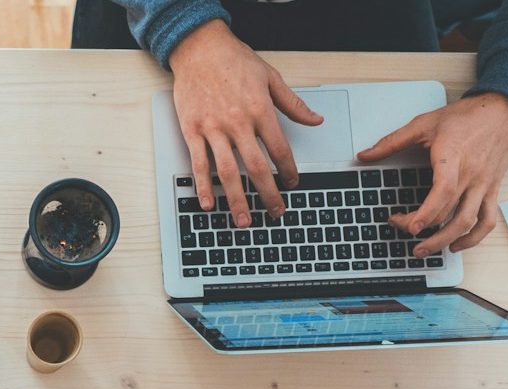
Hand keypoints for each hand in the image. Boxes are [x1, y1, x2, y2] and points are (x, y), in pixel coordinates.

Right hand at [169, 19, 322, 226]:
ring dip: (237, 199)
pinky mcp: (192, 131)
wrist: (200, 49)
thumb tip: (315, 120)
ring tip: (244, 220)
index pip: (279, 149)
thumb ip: (293, 104)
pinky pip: (198, 164)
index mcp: (259, 110)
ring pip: (228, 172)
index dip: (289, 170)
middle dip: (268, 194)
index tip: (293, 183)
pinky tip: (209, 204)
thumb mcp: (270, 77)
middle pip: (257, 167)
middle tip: (275, 211)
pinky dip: (203, 186)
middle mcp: (237, 123)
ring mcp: (213, 129)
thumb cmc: (234, 61)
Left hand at [357, 93, 507, 255]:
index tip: (409, 226)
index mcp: (453, 158)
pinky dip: (474, 238)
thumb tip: (364, 155)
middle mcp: (471, 175)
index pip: (443, 192)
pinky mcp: (492, 190)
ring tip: (424, 250)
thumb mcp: (424, 123)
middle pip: (449, 213)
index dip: (426, 213)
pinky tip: (456, 244)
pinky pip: (488, 220)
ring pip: (468, 222)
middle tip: (401, 229)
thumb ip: (392, 141)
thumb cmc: (467, 117)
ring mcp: (483, 185)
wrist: (503, 111)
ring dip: (445, 241)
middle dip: (422, 228)